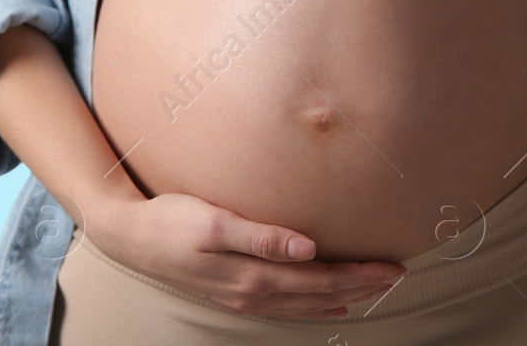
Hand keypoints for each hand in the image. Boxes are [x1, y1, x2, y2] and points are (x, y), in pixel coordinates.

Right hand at [88, 193, 406, 318]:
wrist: (129, 236)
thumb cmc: (172, 219)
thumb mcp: (214, 222)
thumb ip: (262, 236)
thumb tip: (306, 248)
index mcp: (253, 276)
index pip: (320, 279)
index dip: (358, 275)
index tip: (392, 267)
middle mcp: (252, 293)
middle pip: (319, 294)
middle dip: (361, 287)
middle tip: (397, 277)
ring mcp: (242, 297)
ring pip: (305, 304)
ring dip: (342, 297)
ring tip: (375, 290)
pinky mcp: (233, 292)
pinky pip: (285, 307)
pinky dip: (313, 307)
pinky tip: (330, 305)